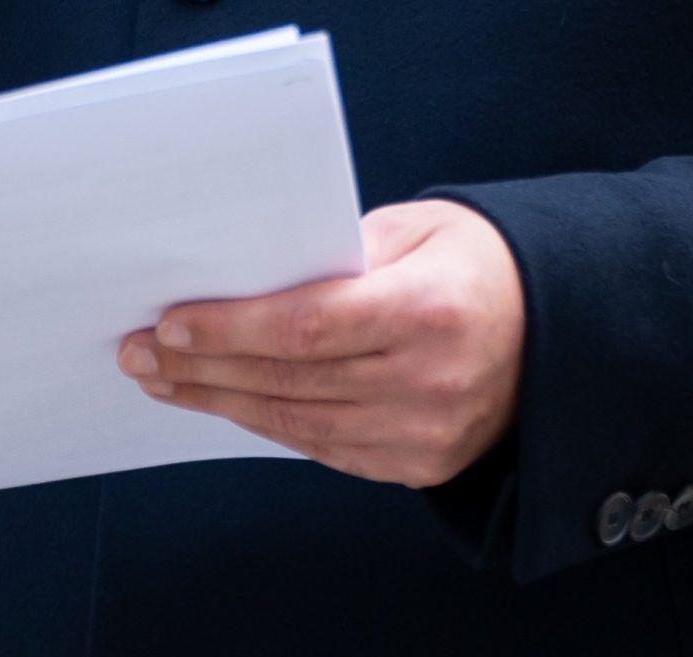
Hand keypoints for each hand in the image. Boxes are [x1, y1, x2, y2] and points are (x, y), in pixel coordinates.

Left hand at [118, 201, 525, 489]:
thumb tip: (247, 271)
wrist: (554, 328)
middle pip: (289, 379)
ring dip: (219, 400)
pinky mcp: (419, 466)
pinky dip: (267, 424)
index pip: (307, 326)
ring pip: (296, 422)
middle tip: (138, 351)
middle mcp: (429, 382)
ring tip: (162, 379)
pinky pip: (323, 449)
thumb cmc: (475, 264)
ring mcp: (425, 434)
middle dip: (201, 366)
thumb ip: (337, 248)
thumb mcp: (418, 227)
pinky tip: (225, 401)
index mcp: (429, 311)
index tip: (170, 321)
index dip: (231, 329)